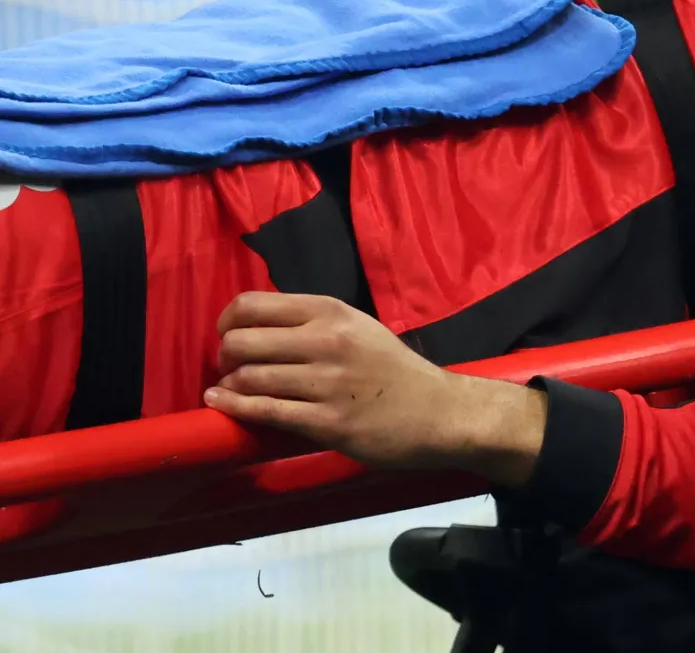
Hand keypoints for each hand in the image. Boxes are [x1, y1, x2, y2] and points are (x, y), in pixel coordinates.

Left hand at [204, 293, 544, 481]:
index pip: (252, 305)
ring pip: (248, 377)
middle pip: (241, 340)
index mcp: (332, 312)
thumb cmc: (395, 371)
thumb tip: (257, 328)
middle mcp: (327, 341)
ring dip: (230, 385)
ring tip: (230, 390)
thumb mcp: (359, 328)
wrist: (439, 413)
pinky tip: (222, 405)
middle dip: (223, 356)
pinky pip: (265, 411)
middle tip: (229, 368)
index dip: (226, 322)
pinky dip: (235, 408)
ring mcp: (327, 383)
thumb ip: (313, 323)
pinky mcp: (327, 422)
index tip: (226, 336)